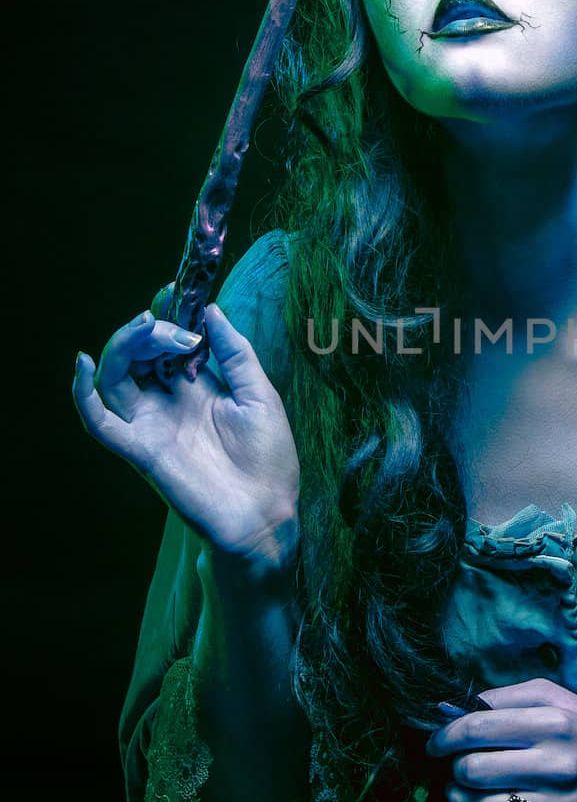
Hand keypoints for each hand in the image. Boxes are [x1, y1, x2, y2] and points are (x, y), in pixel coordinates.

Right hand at [72, 298, 299, 565]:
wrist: (268, 513)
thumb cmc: (269, 459)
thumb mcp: (260, 393)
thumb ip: (235, 353)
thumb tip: (212, 310)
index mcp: (196, 388)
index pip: (166, 342)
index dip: (165, 314)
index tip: (174, 289)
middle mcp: (168, 403)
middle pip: (136, 354)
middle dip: (150, 328)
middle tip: (174, 324)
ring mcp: (151, 425)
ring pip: (114, 377)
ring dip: (123, 346)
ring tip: (149, 329)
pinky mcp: (140, 450)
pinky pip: (100, 423)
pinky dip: (82, 395)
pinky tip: (83, 363)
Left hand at [425, 678, 576, 801]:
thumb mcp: (557, 699)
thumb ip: (505, 697)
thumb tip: (451, 708)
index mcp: (552, 724)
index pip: (476, 729)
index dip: (444, 736)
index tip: (435, 742)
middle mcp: (556, 765)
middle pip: (472, 771)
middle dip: (453, 769)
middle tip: (457, 767)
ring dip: (459, 801)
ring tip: (464, 792)